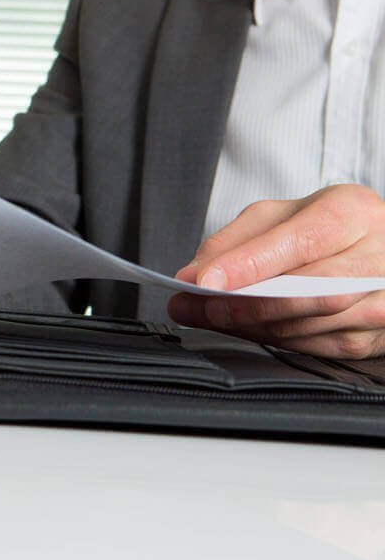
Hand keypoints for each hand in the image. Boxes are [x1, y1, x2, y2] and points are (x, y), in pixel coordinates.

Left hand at [166, 184, 384, 357]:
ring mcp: (383, 300)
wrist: (373, 251)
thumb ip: (234, 242)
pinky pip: (317, 347)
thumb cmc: (322, 230)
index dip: (252, 264)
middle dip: (247, 304)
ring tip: (210, 318)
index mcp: (353, 213)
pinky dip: (273, 340)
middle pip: (313, 290)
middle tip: (200, 308)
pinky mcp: (375, 338)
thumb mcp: (278, 218)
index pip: (303, 241)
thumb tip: (193, 275)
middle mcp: (378, 255)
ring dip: (253, 327)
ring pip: (313, 325)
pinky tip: (245, 330)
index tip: (207, 281)